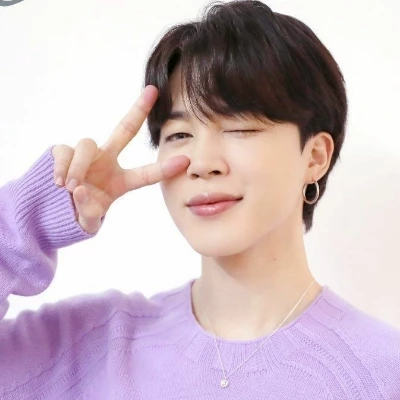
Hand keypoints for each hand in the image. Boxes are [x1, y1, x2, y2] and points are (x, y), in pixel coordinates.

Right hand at [51, 85, 188, 233]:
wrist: (56, 208)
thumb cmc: (81, 212)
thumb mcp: (89, 220)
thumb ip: (89, 213)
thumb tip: (80, 191)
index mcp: (121, 181)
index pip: (146, 174)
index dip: (164, 168)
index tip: (186, 160)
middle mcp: (107, 161)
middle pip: (124, 129)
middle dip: (138, 109)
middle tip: (152, 91)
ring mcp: (87, 154)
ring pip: (86, 144)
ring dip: (79, 166)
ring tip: (72, 186)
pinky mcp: (63, 151)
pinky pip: (64, 151)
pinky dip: (62, 167)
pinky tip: (59, 182)